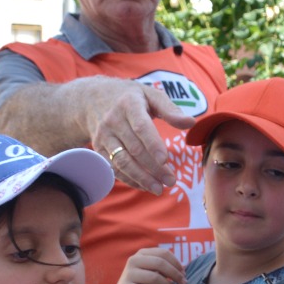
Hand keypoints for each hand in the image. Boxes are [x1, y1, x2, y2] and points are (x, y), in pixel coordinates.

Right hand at [91, 79, 193, 194]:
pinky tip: (144, 185)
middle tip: (171, 181)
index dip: (153, 144)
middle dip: (153, 168)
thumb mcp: (150, 95)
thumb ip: (170, 109)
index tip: (165, 160)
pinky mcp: (98, 148)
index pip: (141, 126)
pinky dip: (129, 179)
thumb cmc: (129, 97)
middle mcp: (113, 120)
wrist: (91, 99)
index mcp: (129, 104)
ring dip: (141, 178)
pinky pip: (113, 167)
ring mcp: (103, 135)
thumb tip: (191, 123)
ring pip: (122, 161)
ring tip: (159, 189)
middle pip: (134, 148)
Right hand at [111, 246, 185, 283]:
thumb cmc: (143, 283)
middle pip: (160, 264)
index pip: (163, 253)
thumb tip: (183, 269)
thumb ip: (166, 268)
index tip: (184, 274)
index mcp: (141, 254)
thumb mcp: (153, 272)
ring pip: (155, 278)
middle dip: (175, 274)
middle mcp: (133, 261)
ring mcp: (128, 275)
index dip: (176, 263)